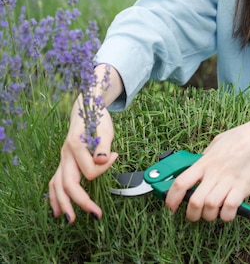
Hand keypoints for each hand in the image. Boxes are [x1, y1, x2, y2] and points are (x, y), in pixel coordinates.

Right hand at [48, 97, 118, 223]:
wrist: (85, 107)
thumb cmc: (97, 118)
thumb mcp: (105, 128)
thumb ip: (103, 145)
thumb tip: (102, 160)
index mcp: (76, 145)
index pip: (90, 170)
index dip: (105, 167)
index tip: (115, 156)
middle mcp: (66, 154)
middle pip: (68, 183)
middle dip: (80, 201)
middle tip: (96, 214)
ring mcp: (62, 159)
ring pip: (56, 186)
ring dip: (63, 204)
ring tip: (70, 220)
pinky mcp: (63, 162)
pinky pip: (54, 182)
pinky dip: (54, 197)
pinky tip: (57, 210)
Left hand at [165, 111, 249, 221]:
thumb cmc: (241, 137)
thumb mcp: (216, 142)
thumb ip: (206, 156)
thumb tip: (197, 164)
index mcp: (205, 162)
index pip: (180, 183)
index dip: (171, 199)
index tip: (170, 206)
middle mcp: (214, 173)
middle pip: (194, 202)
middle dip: (191, 214)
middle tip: (195, 214)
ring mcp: (228, 181)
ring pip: (210, 208)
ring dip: (209, 216)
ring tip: (213, 212)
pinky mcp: (243, 188)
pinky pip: (229, 210)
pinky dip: (226, 215)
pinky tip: (228, 211)